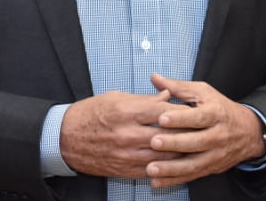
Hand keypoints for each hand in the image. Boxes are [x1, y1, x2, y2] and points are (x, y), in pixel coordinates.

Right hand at [59, 89, 183, 178]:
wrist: (65, 138)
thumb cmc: (90, 114)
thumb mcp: (115, 97)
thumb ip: (144, 99)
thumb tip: (167, 96)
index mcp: (124, 112)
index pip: (162, 111)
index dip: (180, 110)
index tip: (192, 110)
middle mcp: (126, 134)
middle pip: (166, 135)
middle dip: (186, 132)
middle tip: (199, 129)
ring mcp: (125, 155)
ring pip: (162, 156)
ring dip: (179, 151)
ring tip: (193, 145)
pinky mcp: (124, 169)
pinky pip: (151, 170)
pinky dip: (166, 166)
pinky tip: (175, 161)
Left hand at [145, 74, 265, 187]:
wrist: (248, 132)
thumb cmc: (219, 108)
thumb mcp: (203, 93)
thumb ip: (178, 87)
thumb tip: (154, 77)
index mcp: (215, 114)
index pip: (198, 117)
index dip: (180, 118)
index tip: (162, 118)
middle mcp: (218, 136)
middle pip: (195, 142)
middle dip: (174, 143)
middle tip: (153, 142)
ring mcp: (215, 155)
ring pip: (193, 164)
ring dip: (171, 168)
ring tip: (151, 168)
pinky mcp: (211, 168)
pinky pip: (191, 176)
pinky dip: (174, 180)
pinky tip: (156, 182)